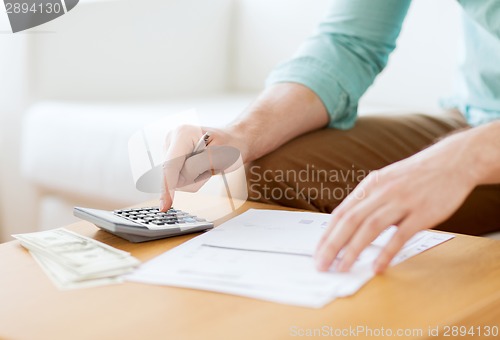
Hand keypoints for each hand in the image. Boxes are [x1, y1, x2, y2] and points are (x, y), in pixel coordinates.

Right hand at [159, 124, 247, 211]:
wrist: (234, 142)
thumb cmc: (230, 146)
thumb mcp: (219, 156)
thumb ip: (196, 166)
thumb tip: (176, 182)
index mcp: (182, 134)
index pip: (170, 165)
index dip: (167, 187)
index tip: (165, 206)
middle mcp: (172, 141)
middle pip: (171, 175)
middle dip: (192, 178)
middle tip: (210, 167)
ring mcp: (171, 151)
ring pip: (175, 181)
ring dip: (195, 179)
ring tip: (207, 166)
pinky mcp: (173, 161)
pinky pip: (179, 181)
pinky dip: (193, 179)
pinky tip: (202, 168)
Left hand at [314, 133, 477, 273]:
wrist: (451, 162)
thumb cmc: (414, 176)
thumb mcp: (386, 181)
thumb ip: (368, 201)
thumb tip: (348, 225)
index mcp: (370, 185)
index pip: (341, 212)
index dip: (327, 234)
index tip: (317, 252)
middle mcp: (382, 192)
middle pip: (350, 221)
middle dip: (332, 245)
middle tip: (322, 265)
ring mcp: (402, 202)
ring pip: (370, 227)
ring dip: (352, 250)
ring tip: (342, 268)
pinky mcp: (422, 213)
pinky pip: (400, 236)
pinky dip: (386, 252)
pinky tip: (376, 267)